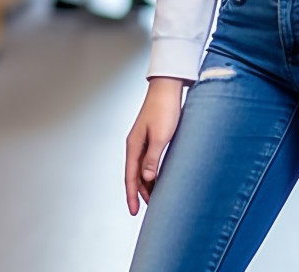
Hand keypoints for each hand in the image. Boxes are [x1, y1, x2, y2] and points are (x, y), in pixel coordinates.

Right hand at [124, 77, 184, 215]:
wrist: (168, 86)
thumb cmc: (165, 108)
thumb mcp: (161, 136)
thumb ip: (153, 158)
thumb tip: (146, 178)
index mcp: (133, 145)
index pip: (130, 176)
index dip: (132, 195)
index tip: (134, 212)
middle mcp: (135, 144)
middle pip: (134, 174)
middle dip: (140, 192)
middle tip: (149, 208)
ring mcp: (142, 139)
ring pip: (141, 167)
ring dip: (147, 182)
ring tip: (156, 195)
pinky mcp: (151, 134)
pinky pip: (148, 158)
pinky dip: (151, 170)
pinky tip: (159, 175)